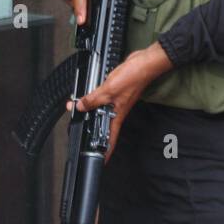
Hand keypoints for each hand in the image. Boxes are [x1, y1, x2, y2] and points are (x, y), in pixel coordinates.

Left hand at [69, 42, 173, 160]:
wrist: (144, 63)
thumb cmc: (134, 78)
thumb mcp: (108, 90)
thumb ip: (93, 99)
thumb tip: (81, 106)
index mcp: (117, 115)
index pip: (110, 138)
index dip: (105, 151)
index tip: (100, 160)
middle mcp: (117, 109)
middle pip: (102, 123)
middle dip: (90, 126)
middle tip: (79, 127)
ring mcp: (117, 99)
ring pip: (101, 109)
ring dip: (90, 109)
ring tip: (79, 109)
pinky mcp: (117, 89)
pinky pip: (104, 97)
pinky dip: (95, 97)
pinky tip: (89, 93)